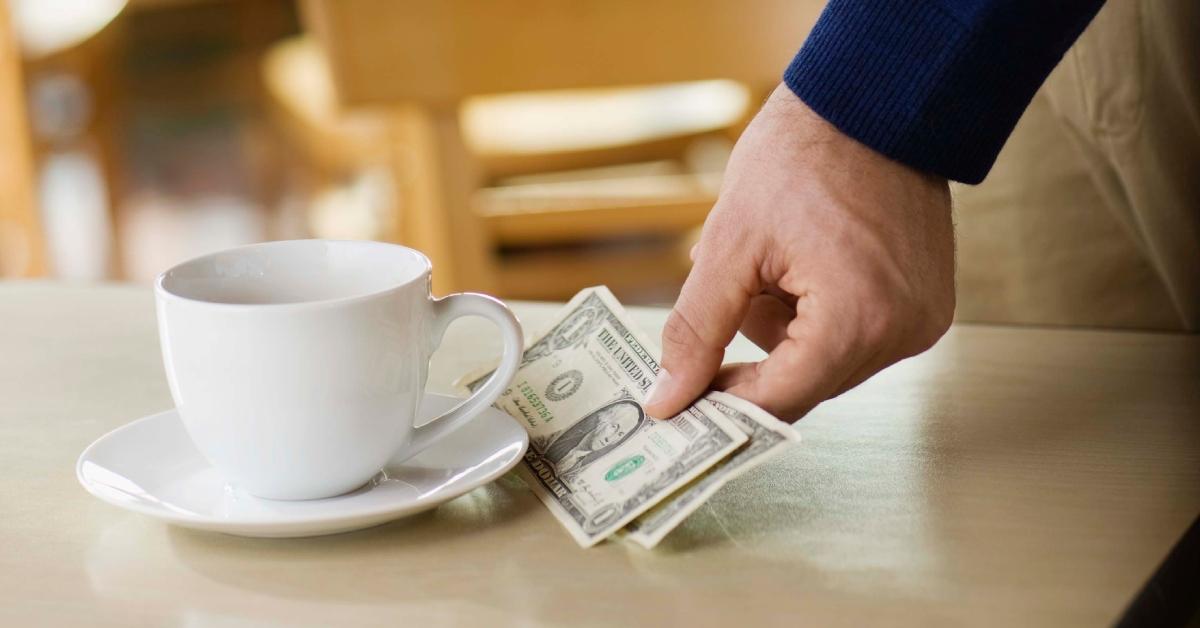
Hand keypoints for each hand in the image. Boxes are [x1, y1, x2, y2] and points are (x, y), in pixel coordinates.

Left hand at [643, 84, 954, 421]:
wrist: (871, 100)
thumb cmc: (803, 157)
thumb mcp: (729, 245)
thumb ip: (695, 332)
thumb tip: (668, 397)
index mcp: (856, 321)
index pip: (777, 400)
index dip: (722, 404)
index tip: (683, 397)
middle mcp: (901, 333)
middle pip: (804, 384)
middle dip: (757, 342)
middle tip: (733, 289)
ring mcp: (922, 320)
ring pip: (827, 362)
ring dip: (787, 325)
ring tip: (773, 260)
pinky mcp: (928, 305)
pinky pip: (858, 335)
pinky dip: (821, 312)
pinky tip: (805, 262)